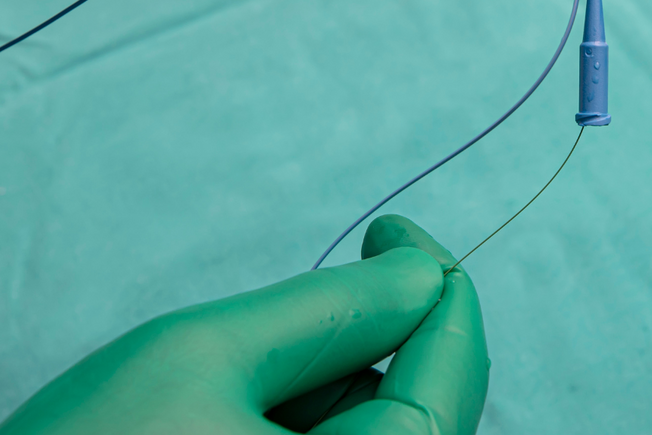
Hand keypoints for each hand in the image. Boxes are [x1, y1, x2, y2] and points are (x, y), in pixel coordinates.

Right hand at [0, 215, 487, 434]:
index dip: (438, 290)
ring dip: (317, 395)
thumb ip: (328, 311)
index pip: (450, 380)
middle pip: (413, 414)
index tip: (395, 235)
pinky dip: (294, 431)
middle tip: (258, 336)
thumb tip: (416, 275)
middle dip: (356, 350)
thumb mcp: (201, 358)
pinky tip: (215, 426)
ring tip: (207, 402)